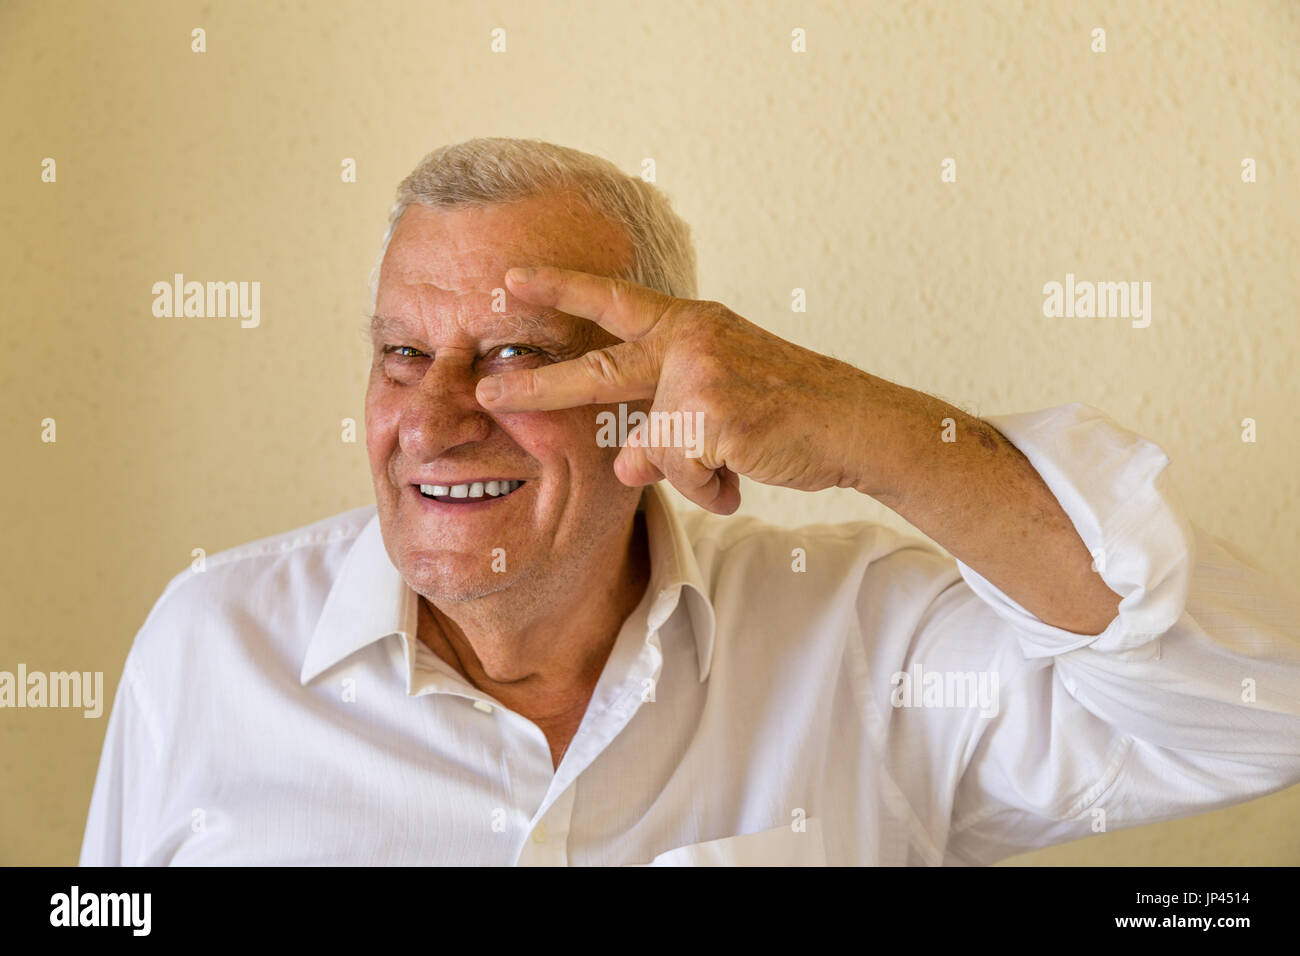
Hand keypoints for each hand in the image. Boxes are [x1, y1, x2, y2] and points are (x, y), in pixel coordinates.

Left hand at [475, 266, 878, 514]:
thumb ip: (662, 423)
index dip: (563, 288)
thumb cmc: (787, 410)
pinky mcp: (712, 414)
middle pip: (598, 371)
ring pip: (653, 448)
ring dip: (692, 471)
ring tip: (735, 459)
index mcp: (689, 325)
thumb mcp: (718, 403)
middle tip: (484, 391)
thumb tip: (621, 462)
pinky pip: (682, 470)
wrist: (852, 421)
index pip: (615, 300)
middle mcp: (690, 341)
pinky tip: (744, 470)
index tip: (513, 278)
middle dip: (537, 387)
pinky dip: (711, 486)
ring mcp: (700, 376)